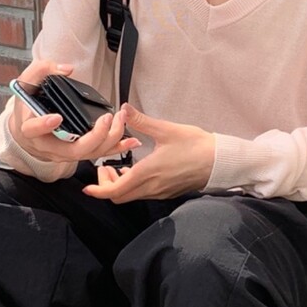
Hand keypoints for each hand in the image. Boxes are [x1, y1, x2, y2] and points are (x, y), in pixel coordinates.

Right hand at [9, 59, 140, 164]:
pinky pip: (98, 154)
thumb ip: (43, 70)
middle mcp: (47, 146)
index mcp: (30, 128)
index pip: (33, 130)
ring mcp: (63, 153)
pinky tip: (131, 141)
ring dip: (108, 140)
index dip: (44, 125)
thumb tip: (66, 69)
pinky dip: (115, 148)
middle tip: (105, 118)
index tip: (56, 117)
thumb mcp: (28, 83)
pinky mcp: (77, 154)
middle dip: (93, 136)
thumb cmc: (28, 105)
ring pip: (88, 154)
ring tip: (121, 121)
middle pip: (71, 150)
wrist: (27, 127)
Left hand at [82, 105, 215, 203]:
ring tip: (118, 168)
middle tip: (104, 168)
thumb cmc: (196, 146)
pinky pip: (143, 194)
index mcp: (147, 173)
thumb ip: (141, 121)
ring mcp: (160, 192)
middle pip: (119, 197)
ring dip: (120, 186)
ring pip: (131, 197)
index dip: (98, 190)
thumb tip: (124, 109)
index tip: (87, 187)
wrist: (219, 161)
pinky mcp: (167, 192)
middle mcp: (151, 187)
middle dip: (106, 186)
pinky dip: (133, 186)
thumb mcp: (166, 130)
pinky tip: (135, 172)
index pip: (114, 191)